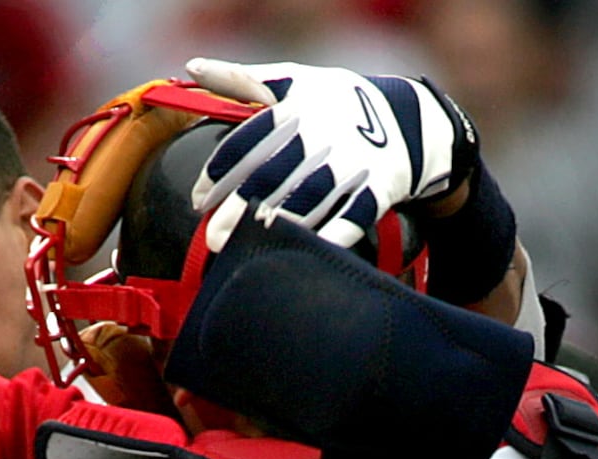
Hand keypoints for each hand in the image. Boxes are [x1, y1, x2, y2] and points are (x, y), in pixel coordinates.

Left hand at [186, 59, 476, 251]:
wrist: (404, 119)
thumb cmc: (334, 103)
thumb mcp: (292, 81)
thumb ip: (241, 79)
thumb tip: (192, 66)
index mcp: (297, 107)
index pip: (250, 139)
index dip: (220, 172)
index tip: (198, 200)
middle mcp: (323, 134)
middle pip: (274, 173)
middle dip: (240, 206)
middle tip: (214, 237)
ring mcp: (352, 162)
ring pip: (311, 196)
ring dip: (279, 221)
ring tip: (251, 244)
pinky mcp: (377, 188)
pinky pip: (353, 216)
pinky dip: (332, 235)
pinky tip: (306, 252)